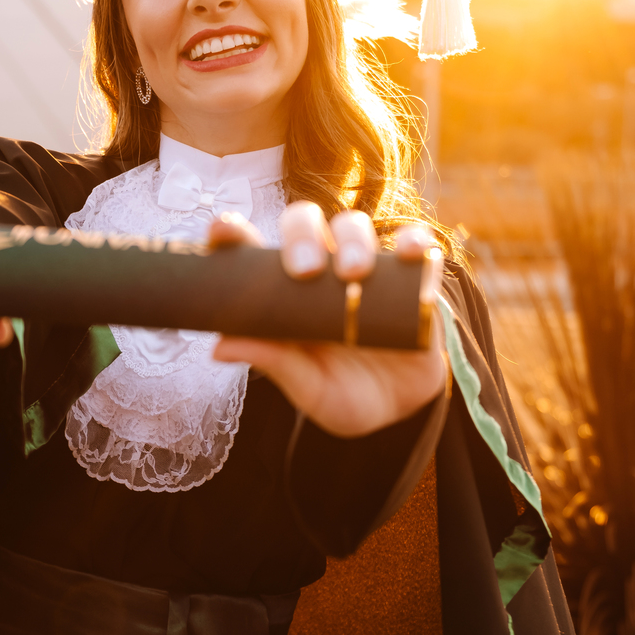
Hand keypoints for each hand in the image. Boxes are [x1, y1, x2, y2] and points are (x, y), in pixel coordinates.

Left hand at [208, 205, 445, 436]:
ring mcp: (367, 267)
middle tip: (305, 271)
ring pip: (354, 225)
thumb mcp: (311, 388)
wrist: (405, 411)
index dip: (234, 232)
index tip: (222, 231)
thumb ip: (274, 364)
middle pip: (304, 223)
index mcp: (285, 293)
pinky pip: (415, 243)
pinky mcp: (412, 273)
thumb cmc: (346, 396)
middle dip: (300, 237)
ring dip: (352, 241)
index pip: (253, 250)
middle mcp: (323, 270)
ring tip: (355, 275)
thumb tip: (219, 347)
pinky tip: (411, 254)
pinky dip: (414, 241)